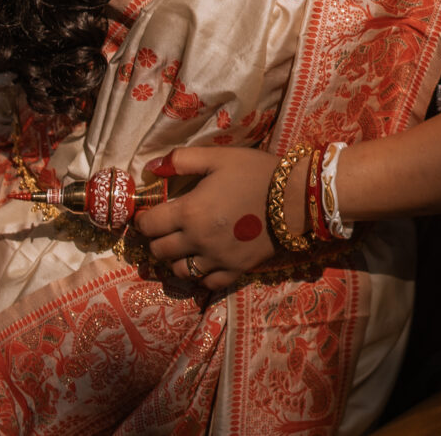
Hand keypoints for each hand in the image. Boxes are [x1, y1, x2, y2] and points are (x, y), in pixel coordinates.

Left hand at [132, 145, 299, 293]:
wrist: (296, 197)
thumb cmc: (255, 173)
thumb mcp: (219, 157)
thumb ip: (183, 159)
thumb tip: (153, 165)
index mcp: (189, 212)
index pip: (149, 226)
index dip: (144, 220)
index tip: (149, 215)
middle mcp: (197, 241)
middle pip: (159, 251)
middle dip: (157, 239)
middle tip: (166, 229)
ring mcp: (216, 260)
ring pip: (179, 271)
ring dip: (176, 259)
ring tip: (184, 246)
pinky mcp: (235, 270)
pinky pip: (207, 283)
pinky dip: (201, 275)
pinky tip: (205, 261)